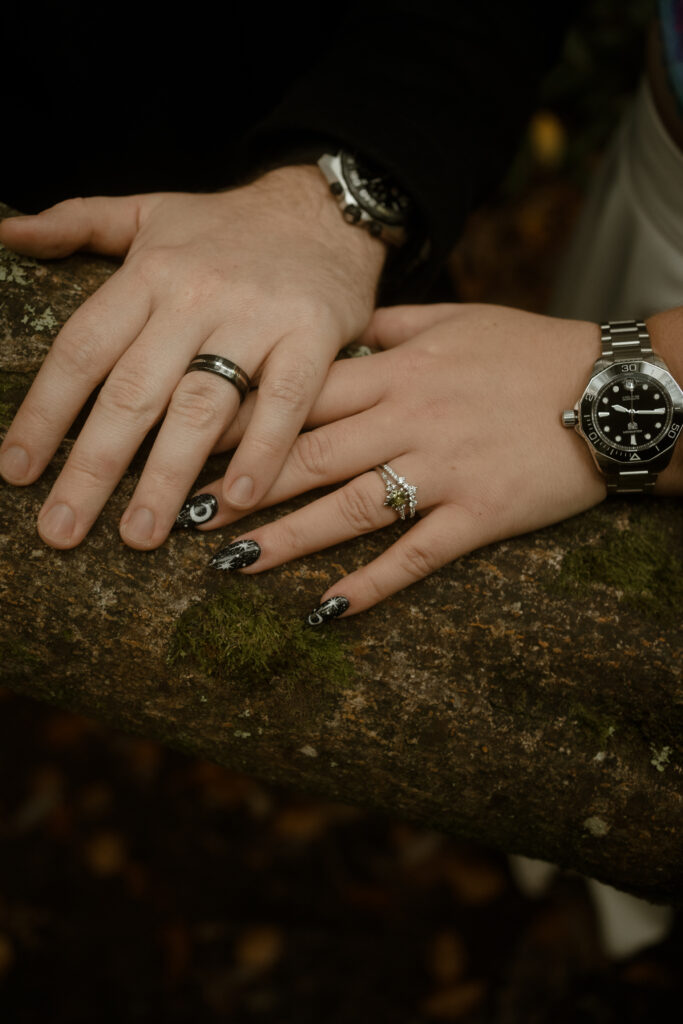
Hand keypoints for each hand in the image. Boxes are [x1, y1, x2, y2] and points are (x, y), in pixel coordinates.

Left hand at [0, 166, 384, 548]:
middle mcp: (195, 295)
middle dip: (93, 468)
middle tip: (62, 531)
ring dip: (167, 477)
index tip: (16, 472)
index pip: (83, 350)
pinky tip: (237, 501)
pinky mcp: (312, 335)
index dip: (45, 413)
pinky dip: (261, 452)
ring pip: (202, 406)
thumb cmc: (228, 226)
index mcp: (148, 272)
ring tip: (140, 534)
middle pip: (133, 391)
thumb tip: (7, 234)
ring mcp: (257, 317)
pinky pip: (282, 403)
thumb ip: (78, 223)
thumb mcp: (148, 211)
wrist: (324, 209)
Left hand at [185, 303, 609, 618]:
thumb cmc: (531, 350)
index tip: (187, 437)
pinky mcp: (478, 515)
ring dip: (285, 540)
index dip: (241, 418)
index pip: (301, 394)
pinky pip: (415, 556)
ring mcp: (442, 471)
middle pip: (309, 455)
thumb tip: (339, 328)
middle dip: (242, 486)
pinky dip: (370, 585)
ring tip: (228, 564)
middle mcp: (409, 420)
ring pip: (349, 509)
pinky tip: (325, 612)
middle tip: (183, 514)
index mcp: (397, 371)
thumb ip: (390, 326)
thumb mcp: (457, 319)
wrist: (611, 390)